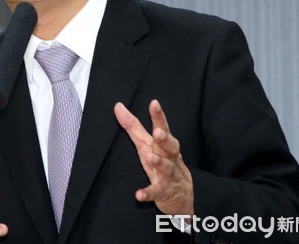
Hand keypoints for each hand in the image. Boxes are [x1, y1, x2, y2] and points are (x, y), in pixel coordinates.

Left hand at [114, 100, 193, 217]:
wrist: (181, 194)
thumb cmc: (161, 161)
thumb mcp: (146, 143)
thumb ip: (133, 125)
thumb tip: (118, 106)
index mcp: (164, 144)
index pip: (163, 127)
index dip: (158, 116)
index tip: (154, 103)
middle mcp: (169, 157)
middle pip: (170, 146)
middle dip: (165, 138)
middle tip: (157, 132)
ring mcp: (168, 174)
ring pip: (166, 167)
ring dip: (159, 162)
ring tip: (150, 157)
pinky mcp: (163, 191)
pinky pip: (156, 192)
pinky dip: (148, 193)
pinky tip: (139, 195)